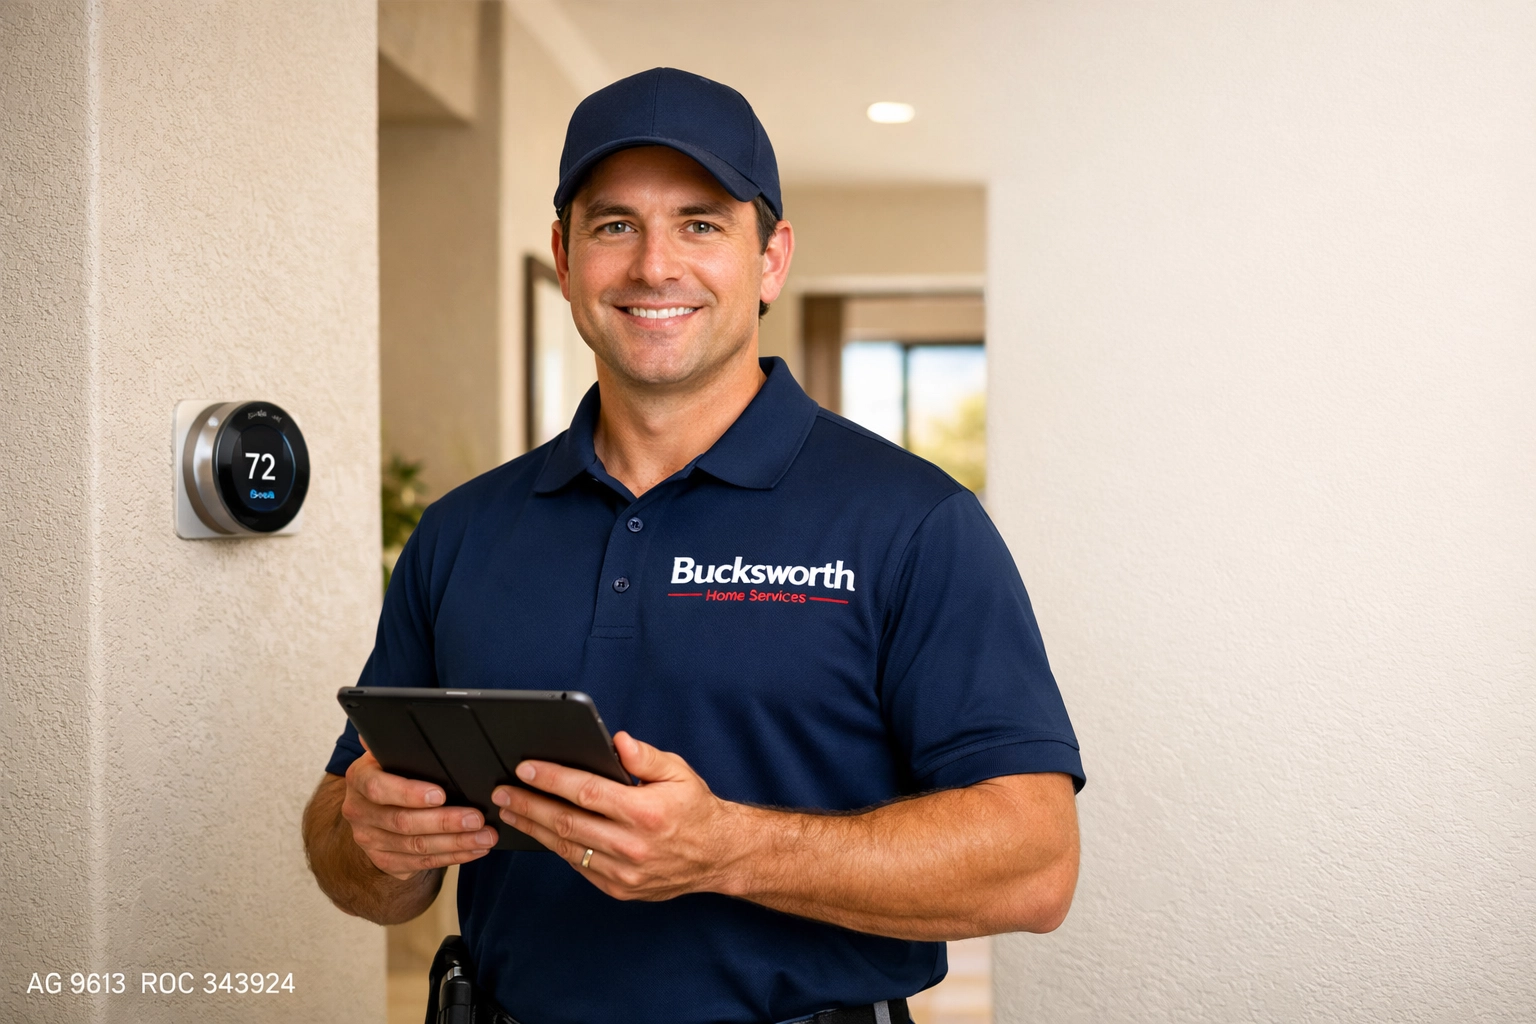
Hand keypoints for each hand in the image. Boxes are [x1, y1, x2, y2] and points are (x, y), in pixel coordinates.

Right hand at [342, 741, 497, 879]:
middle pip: (403, 823)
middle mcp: (358, 812)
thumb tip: (404, 713)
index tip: (441, 794)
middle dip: (445, 822)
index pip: (379, 788)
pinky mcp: (385, 862)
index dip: (409, 793)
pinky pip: (421, 864)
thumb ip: (399, 738)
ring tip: (485, 836)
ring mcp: (370, 840)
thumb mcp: (391, 751)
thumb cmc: (392, 770)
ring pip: (416, 847)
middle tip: (477, 818)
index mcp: (359, 779)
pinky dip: (451, 858)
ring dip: (455, 843)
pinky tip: (474, 850)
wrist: (372, 806)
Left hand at [491, 732, 749, 900]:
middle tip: (502, 792)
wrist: (718, 857)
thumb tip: (618, 741)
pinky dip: (555, 848)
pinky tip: (539, 832)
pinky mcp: (619, 889)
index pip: (587, 792)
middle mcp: (632, 845)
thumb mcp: (679, 772)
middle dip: (529, 804)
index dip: (552, 779)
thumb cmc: (695, 809)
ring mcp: (624, 873)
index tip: (526, 769)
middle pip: (567, 822)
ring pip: (566, 848)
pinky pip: (578, 866)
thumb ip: (646, 756)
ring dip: (534, 828)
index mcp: (645, 812)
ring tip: (510, 811)